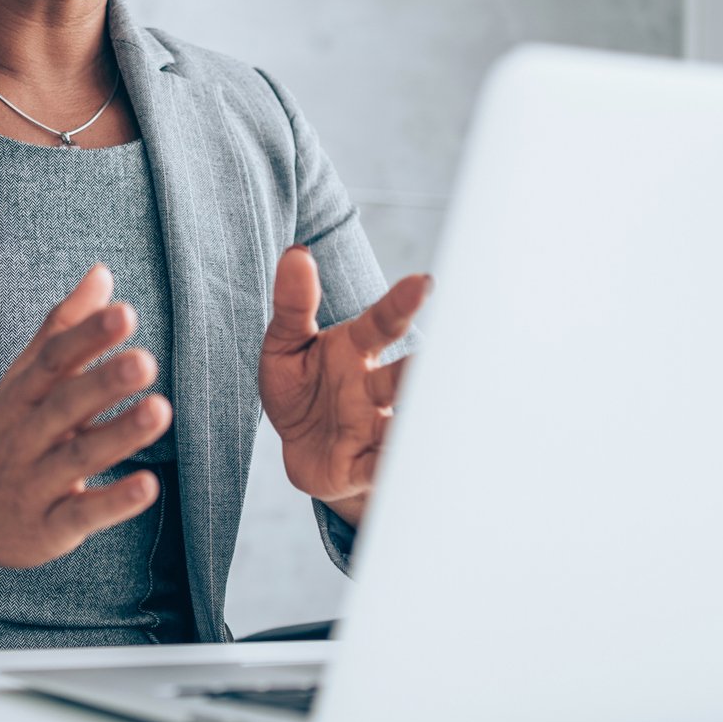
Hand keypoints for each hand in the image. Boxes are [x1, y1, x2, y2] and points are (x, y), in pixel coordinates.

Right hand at [0, 264, 168, 601]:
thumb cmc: (1, 438)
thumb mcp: (22, 381)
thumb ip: (63, 329)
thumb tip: (103, 274)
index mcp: (19, 397)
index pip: (51, 361)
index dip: (86, 337)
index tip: (124, 313)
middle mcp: (24, 437)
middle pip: (63, 405)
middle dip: (103, 382)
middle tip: (146, 360)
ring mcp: (33, 484)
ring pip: (77, 458)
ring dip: (119, 435)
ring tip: (160, 411)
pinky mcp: (47, 529)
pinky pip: (80, 514)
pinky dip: (113, 502)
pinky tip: (148, 485)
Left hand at [258, 245, 432, 528]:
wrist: (300, 447)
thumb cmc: (300, 387)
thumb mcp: (284, 344)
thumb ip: (293, 304)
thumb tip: (296, 253)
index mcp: (354, 350)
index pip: (381, 324)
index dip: (399, 304)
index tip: (422, 283)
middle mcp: (372, 387)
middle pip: (401, 378)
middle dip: (418, 371)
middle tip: (438, 359)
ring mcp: (372, 427)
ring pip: (401, 423)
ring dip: (416, 421)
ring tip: (433, 415)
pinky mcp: (365, 466)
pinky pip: (383, 468)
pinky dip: (396, 467)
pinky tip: (412, 464)